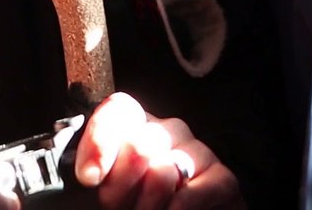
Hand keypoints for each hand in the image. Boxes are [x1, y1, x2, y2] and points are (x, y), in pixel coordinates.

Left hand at [75, 93, 244, 209]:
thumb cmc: (137, 203)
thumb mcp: (111, 187)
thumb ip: (98, 171)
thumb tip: (89, 173)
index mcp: (134, 127)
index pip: (118, 112)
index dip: (100, 141)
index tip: (89, 177)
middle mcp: (167, 132)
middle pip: (138, 146)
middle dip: (119, 188)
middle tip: (113, 208)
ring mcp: (198, 152)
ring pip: (163, 173)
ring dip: (146, 206)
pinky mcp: (223, 179)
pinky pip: (193, 193)